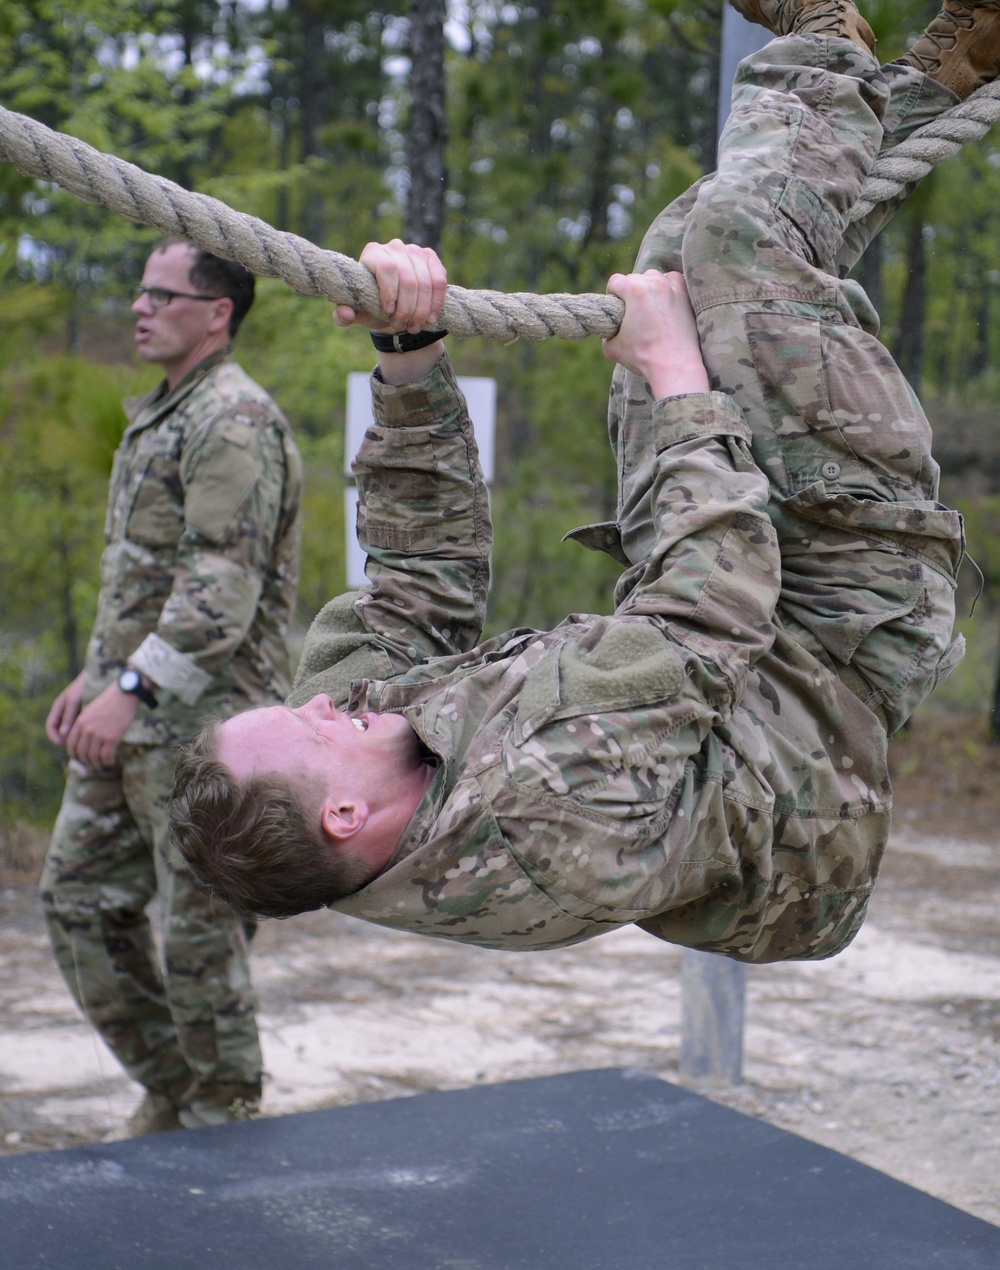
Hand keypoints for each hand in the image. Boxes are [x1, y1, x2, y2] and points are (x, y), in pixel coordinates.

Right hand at [46, 671, 86, 746]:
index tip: (61, 743)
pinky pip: (80, 726)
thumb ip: (68, 716)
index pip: (51, 726)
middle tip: (75, 744)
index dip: (53, 736)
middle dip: (65, 739)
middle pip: (60, 730)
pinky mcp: (85, 713)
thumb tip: (63, 735)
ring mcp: (74, 712)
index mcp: (58, 707)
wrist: (98, 676)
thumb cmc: (84, 686)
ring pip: (70, 730)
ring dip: (74, 737)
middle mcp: (64, 711)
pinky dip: (82, 732)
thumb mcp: (74, 701)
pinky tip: (91, 735)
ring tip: (83, 741)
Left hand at [64, 682, 139, 767]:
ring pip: (93, 757)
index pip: (71, 744)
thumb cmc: (110, 701)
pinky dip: (108, 761)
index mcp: (80, 722)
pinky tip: (111, 760)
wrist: (125, 694)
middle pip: (81, 753)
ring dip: (97, 763)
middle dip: (86, 760)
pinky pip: (106, 756)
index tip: (80, 758)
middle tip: (92, 762)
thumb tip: (84, 740)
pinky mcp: (112, 738)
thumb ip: (84, 724)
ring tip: (102, 763)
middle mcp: (87, 730)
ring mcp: (99, 734)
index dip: (74, 754)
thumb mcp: (91, 710)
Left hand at [335, 239, 446, 334]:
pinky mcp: (431, 258)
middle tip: (404, 325)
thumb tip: (345, 313)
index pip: (386, 267)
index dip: (390, 291)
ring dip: (422, 309)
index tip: (388, 312)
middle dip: (407, 307)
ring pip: (424, 281)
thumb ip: (344, 315)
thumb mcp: (358, 313)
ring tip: (416, 326)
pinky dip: (436, 301)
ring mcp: (414, 251)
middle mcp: (394, 247)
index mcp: (372, 253)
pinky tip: (431, 317)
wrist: (395, 307)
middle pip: (407, 278)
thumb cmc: (372, 307)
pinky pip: (439, 280)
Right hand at [603, 270, 709, 400]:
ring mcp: (673, 287)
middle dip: (630, 293)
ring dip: (648, 288)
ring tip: (648, 307)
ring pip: (653, 277)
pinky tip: (664, 302)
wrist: (675, 366)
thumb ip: (606, 333)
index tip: (615, 308)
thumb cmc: (643, 357)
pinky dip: (667, 287)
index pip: (615, 281)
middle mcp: (654, 283)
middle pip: (634, 278)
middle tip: (632, 313)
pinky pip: (673, 280)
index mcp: (634, 290)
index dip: (611, 295)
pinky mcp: (686, 295)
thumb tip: (608, 330)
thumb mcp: (611, 348)